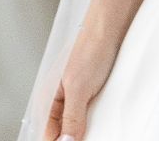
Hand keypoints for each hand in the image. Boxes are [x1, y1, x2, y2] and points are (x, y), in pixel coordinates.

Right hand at [43, 0, 131, 140]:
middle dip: (70, 138)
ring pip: (75, 126)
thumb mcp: (80, 89)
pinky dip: (94, 123)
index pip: (47, 135)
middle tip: (85, 137)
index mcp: (48, 99)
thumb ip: (71, 117)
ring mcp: (74, 97)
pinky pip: (88, 117)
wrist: (110, 29)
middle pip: (60, 132)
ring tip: (94, 131)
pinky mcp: (89, 94)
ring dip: (83, 132)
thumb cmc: (92, 51)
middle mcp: (58, 100)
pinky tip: (101, 124)